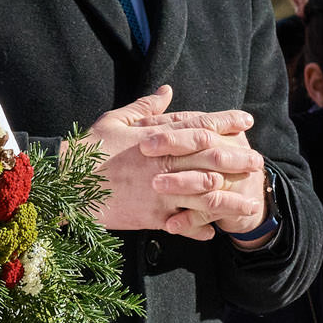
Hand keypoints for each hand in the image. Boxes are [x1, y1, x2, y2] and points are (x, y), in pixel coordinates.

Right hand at [77, 89, 262, 237]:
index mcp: (157, 136)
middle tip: (257, 161)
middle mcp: (164, 162)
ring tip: (248, 201)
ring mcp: (160, 190)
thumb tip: (167, 90)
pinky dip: (199, 228)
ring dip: (229, 197)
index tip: (246, 121)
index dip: (226, 121)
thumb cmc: (88, 149)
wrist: (66, 183)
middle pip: (211, 157)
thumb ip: (146, 106)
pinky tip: (214, 232)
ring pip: (205, 192)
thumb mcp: (116, 120)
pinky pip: (183, 223)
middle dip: (237, 159)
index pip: (200, 125)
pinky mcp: (152, 215)